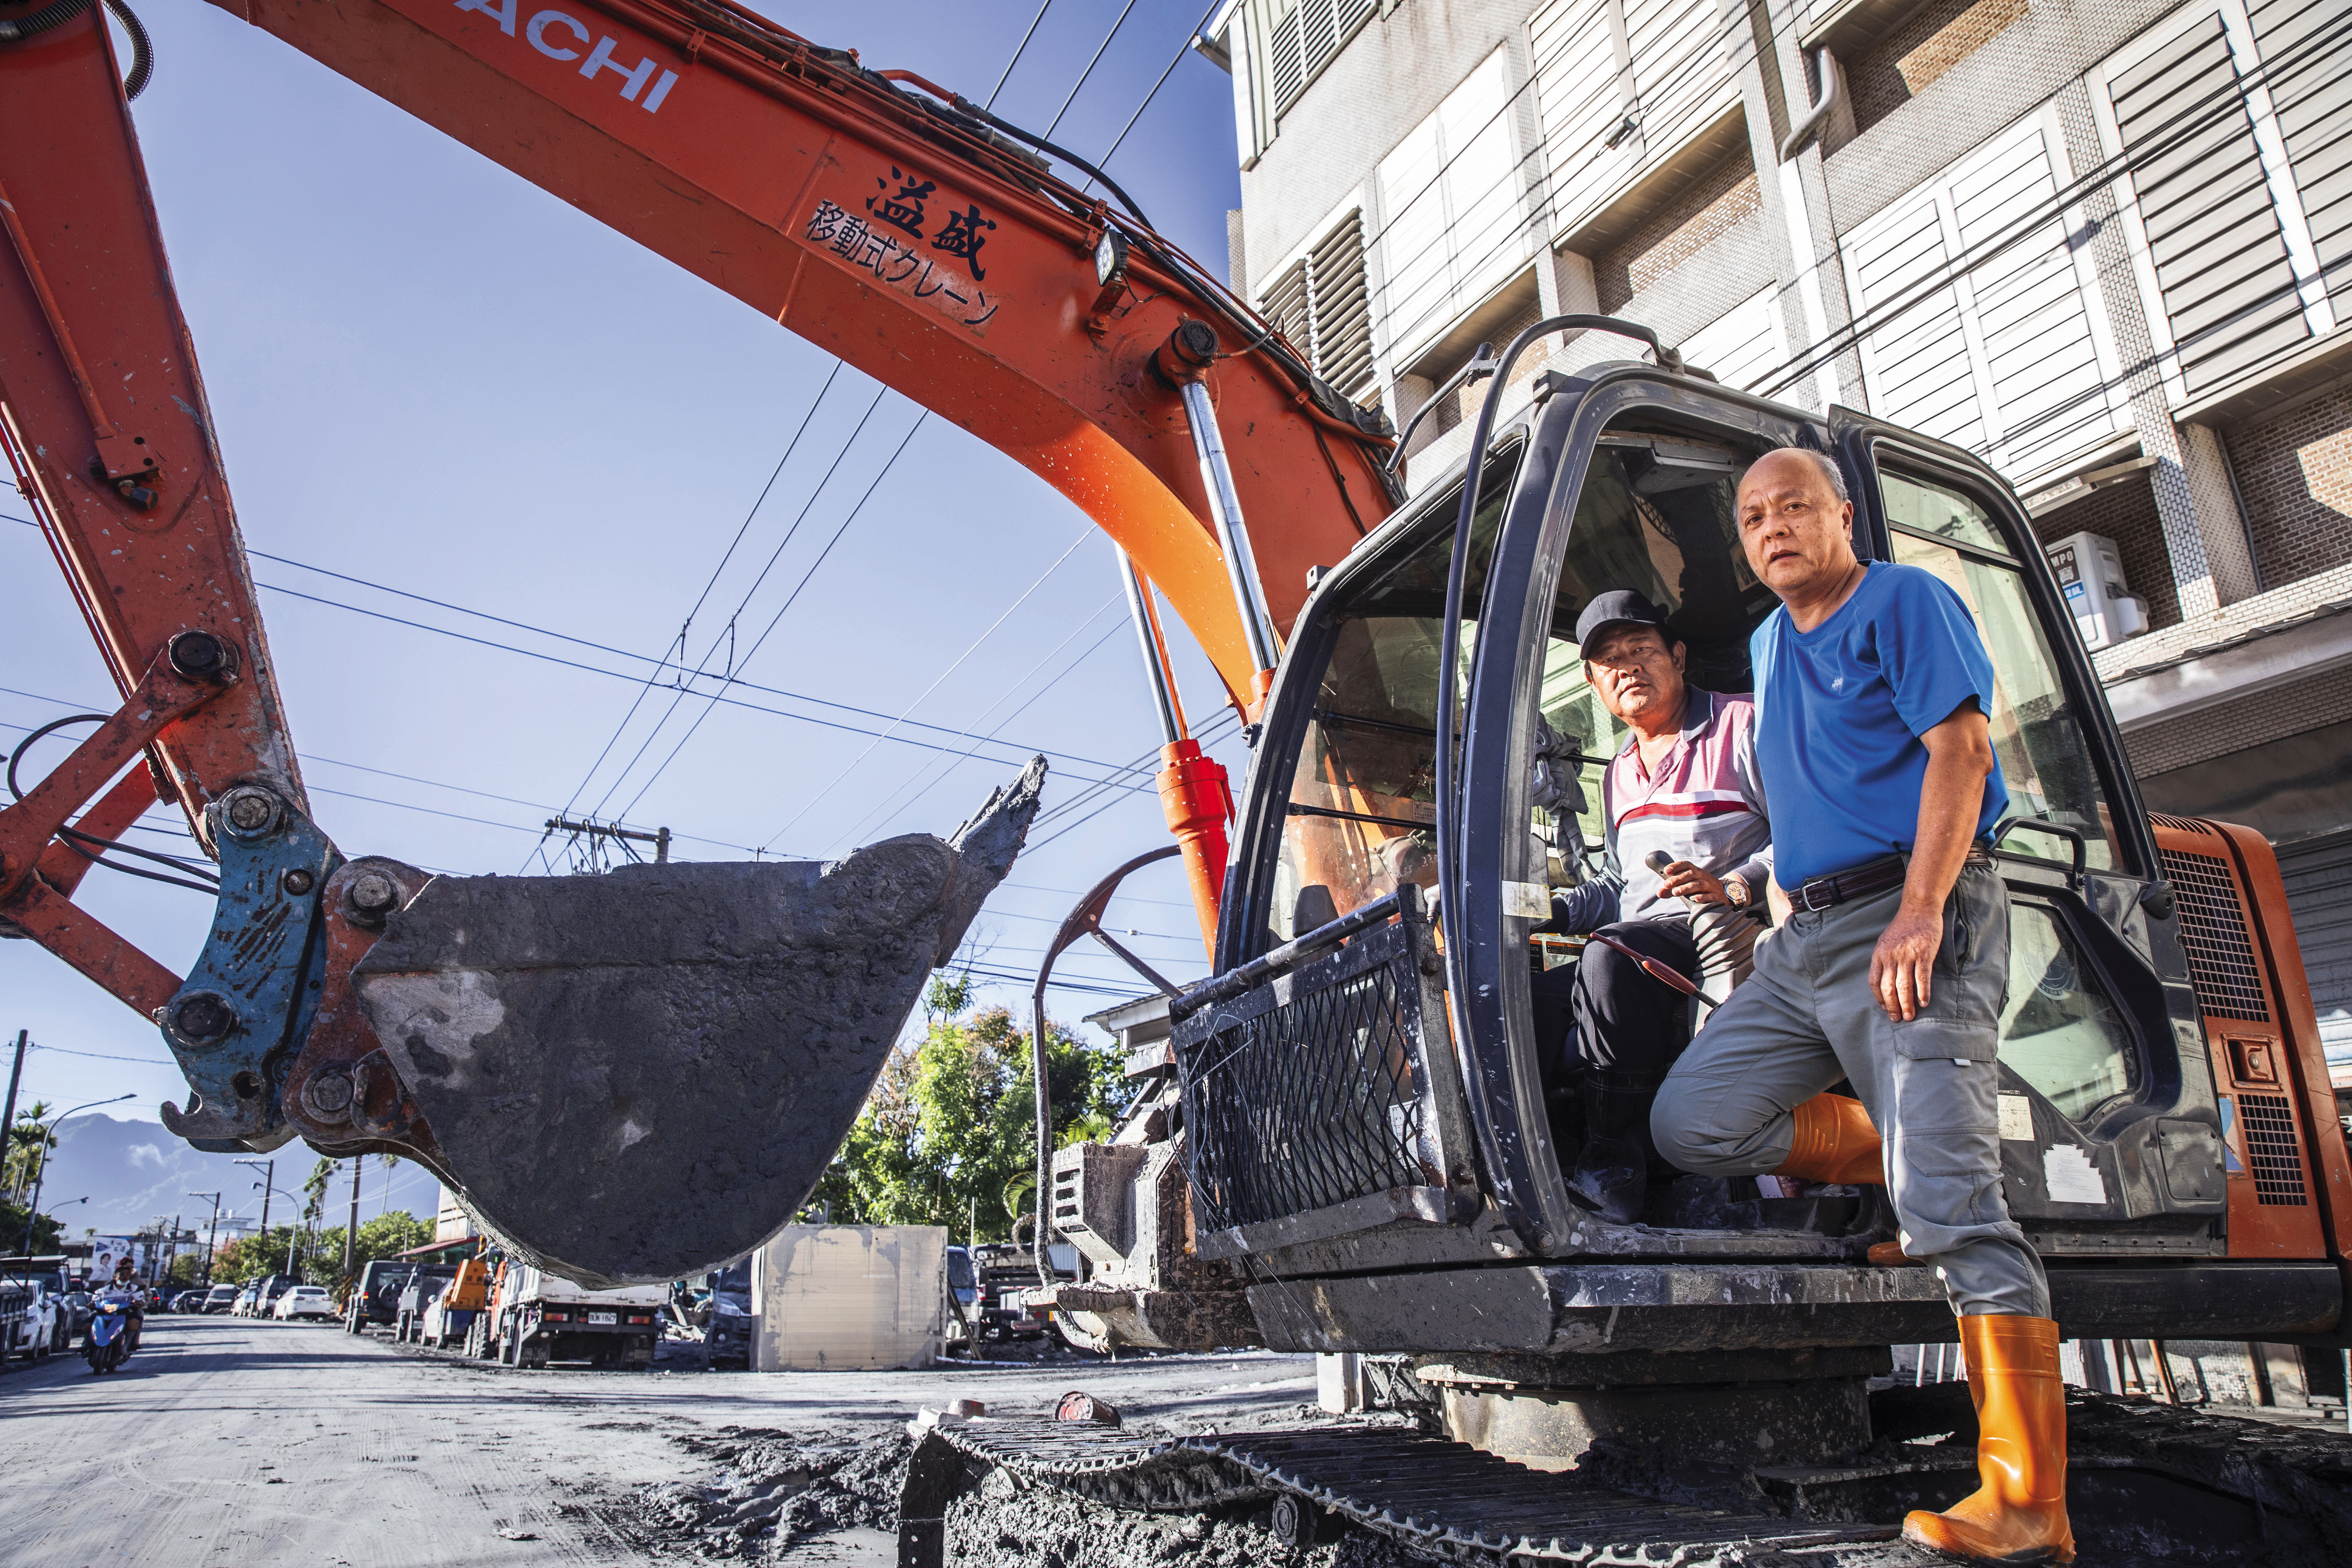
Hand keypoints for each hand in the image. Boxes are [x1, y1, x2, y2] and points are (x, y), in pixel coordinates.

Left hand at [1658, 860, 1728, 905]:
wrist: (1722, 894)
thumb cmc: (1700, 888)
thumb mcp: (1687, 885)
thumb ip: (1673, 889)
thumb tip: (1659, 893)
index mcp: (1696, 871)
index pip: (1686, 865)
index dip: (1676, 866)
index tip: (1666, 871)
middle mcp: (1703, 876)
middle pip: (1691, 874)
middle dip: (1678, 879)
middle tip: (1666, 885)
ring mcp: (1710, 886)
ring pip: (1699, 884)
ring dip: (1686, 888)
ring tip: (1676, 892)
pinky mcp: (1716, 896)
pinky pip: (1710, 896)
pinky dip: (1703, 897)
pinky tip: (1695, 899)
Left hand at [1870, 903, 1943, 1020]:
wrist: (1919, 908)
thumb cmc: (1903, 927)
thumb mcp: (1886, 942)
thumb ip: (1884, 960)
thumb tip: (1886, 981)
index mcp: (1879, 954)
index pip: (1874, 982)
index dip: (1879, 998)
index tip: (1884, 1008)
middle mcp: (1891, 956)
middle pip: (1888, 988)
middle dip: (1892, 1006)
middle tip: (1897, 1019)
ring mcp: (1907, 955)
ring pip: (1904, 986)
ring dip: (1907, 1004)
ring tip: (1910, 1016)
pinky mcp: (1924, 954)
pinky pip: (1922, 978)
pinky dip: (1923, 993)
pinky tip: (1924, 1002)